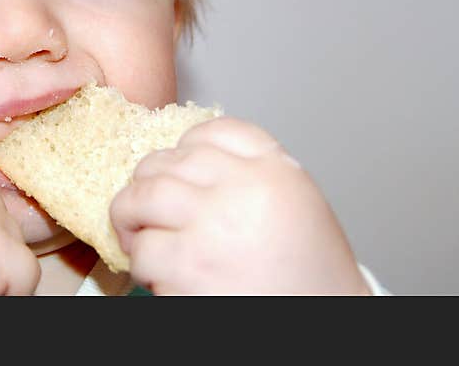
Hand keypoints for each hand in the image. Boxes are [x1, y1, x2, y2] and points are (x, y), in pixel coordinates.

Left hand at [110, 117, 369, 294]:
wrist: (326, 326)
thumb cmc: (310, 279)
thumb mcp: (297, 205)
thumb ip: (252, 176)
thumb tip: (189, 166)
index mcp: (275, 171)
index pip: (214, 132)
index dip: (186, 150)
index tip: (178, 171)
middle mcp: (244, 189)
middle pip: (168, 161)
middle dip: (147, 186)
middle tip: (146, 211)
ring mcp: (213, 225)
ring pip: (142, 198)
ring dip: (132, 220)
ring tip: (141, 239)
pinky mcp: (189, 266)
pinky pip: (143, 250)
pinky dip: (143, 265)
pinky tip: (161, 275)